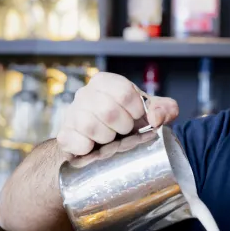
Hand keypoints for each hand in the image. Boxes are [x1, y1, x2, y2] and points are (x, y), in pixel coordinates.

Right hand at [54, 72, 178, 156]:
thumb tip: (156, 118)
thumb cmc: (126, 123)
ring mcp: (71, 114)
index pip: (124, 92)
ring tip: (110, 139)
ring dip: (107, 138)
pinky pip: (75, 142)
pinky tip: (94, 148)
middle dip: (123, 126)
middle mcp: (85, 94)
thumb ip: (165, 109)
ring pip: (91, 126)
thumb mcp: (150, 112)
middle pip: (108, 110)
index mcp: (105, 82)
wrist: (102, 143)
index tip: (137, 118)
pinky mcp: (64, 134)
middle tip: (124, 131)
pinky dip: (89, 149)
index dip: (136, 110)